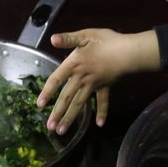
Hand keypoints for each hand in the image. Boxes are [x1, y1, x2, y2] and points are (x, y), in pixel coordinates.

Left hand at [36, 29, 159, 133]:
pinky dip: (102, 112)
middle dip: (58, 113)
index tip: (39, 105)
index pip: (56, 79)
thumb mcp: (86, 35)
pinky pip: (103, 102)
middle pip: (67, 97)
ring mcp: (94, 85)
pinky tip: (99, 124)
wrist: (128, 51)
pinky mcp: (106, 87)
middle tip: (49, 127)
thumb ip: (68, 39)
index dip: (47, 92)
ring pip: (80, 104)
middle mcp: (82, 78)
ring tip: (62, 131)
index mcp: (74, 64)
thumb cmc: (107, 41)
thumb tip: (52, 39)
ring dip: (71, 118)